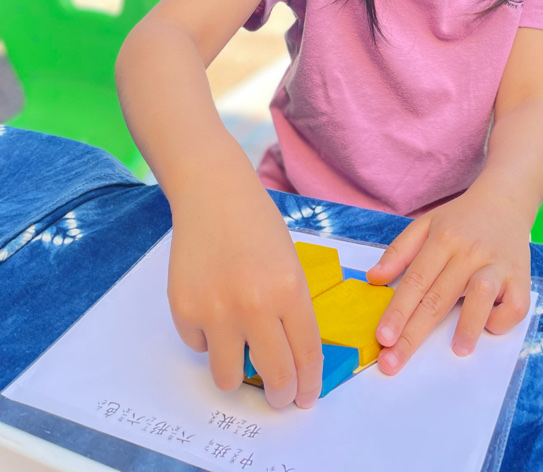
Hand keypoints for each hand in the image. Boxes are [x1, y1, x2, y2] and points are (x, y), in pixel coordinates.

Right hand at [168, 171, 322, 408]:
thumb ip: (291, 311)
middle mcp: (254, 304)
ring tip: (239, 351)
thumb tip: (292, 362)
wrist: (214, 195)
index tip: (305, 397)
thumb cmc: (257, 227)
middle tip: (279, 397)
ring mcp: (215, 310)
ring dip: (238, 374)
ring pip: (229, 379)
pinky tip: (211, 305)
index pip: (306, 354)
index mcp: (289, 290)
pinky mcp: (184, 310)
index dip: (308, 384)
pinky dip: (208, 338)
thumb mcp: (290, 265)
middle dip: (280, 396)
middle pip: (274, 376)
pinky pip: (199, 347)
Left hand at [366, 182, 531, 374]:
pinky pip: (515, 304)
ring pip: (480, 295)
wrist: (505, 198)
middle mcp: (469, 251)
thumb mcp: (425, 224)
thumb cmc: (461, 219)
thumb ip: (399, 251)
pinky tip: (488, 326)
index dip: (397, 311)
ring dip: (468, 325)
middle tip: (394, 363)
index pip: (415, 280)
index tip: (383, 338)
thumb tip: (374, 278)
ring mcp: (496, 264)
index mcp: (442, 239)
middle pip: (438, 297)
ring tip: (457, 350)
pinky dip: (502, 319)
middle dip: (414, 333)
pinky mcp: (521, 277)